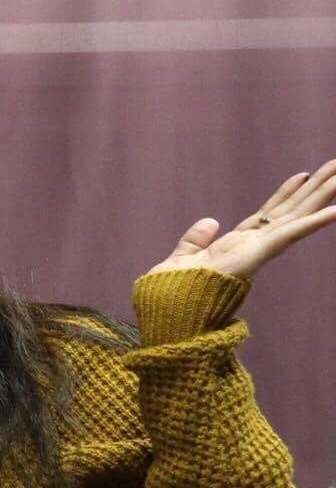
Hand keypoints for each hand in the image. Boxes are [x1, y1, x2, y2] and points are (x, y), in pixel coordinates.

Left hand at [147, 159, 335, 284]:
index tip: (302, 175)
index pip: (267, 213)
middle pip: (289, 210)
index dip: (285, 193)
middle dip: (314, 189)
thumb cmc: (172, 294)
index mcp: (236, 244)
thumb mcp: (181, 259)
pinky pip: (289, 235)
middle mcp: (253, 244)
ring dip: (322, 195)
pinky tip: (335, 211)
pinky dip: (312, 223)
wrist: (168, 312)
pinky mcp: (257, 255)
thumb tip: (210, 221)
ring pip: (296, 216)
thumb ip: (195, 240)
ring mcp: (257, 249)